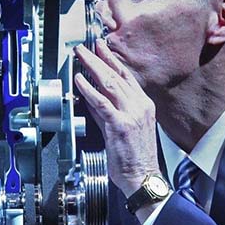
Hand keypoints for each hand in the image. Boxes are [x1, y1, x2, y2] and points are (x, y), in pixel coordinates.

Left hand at [73, 39, 159, 197]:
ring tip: (80, 57)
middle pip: (117, 75)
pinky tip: (80, 81)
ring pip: (109, 84)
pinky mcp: (119, 125)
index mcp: (144, 105)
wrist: (143, 177)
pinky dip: (89, 90)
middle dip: (99, 58)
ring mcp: (131, 114)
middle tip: (86, 47)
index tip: (102, 48)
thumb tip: (92, 98)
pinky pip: (101, 103)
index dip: (113, 60)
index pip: (127, 76)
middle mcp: (139, 106)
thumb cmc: (136, 158)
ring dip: (92, 67)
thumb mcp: (126, 129)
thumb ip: (109, 112)